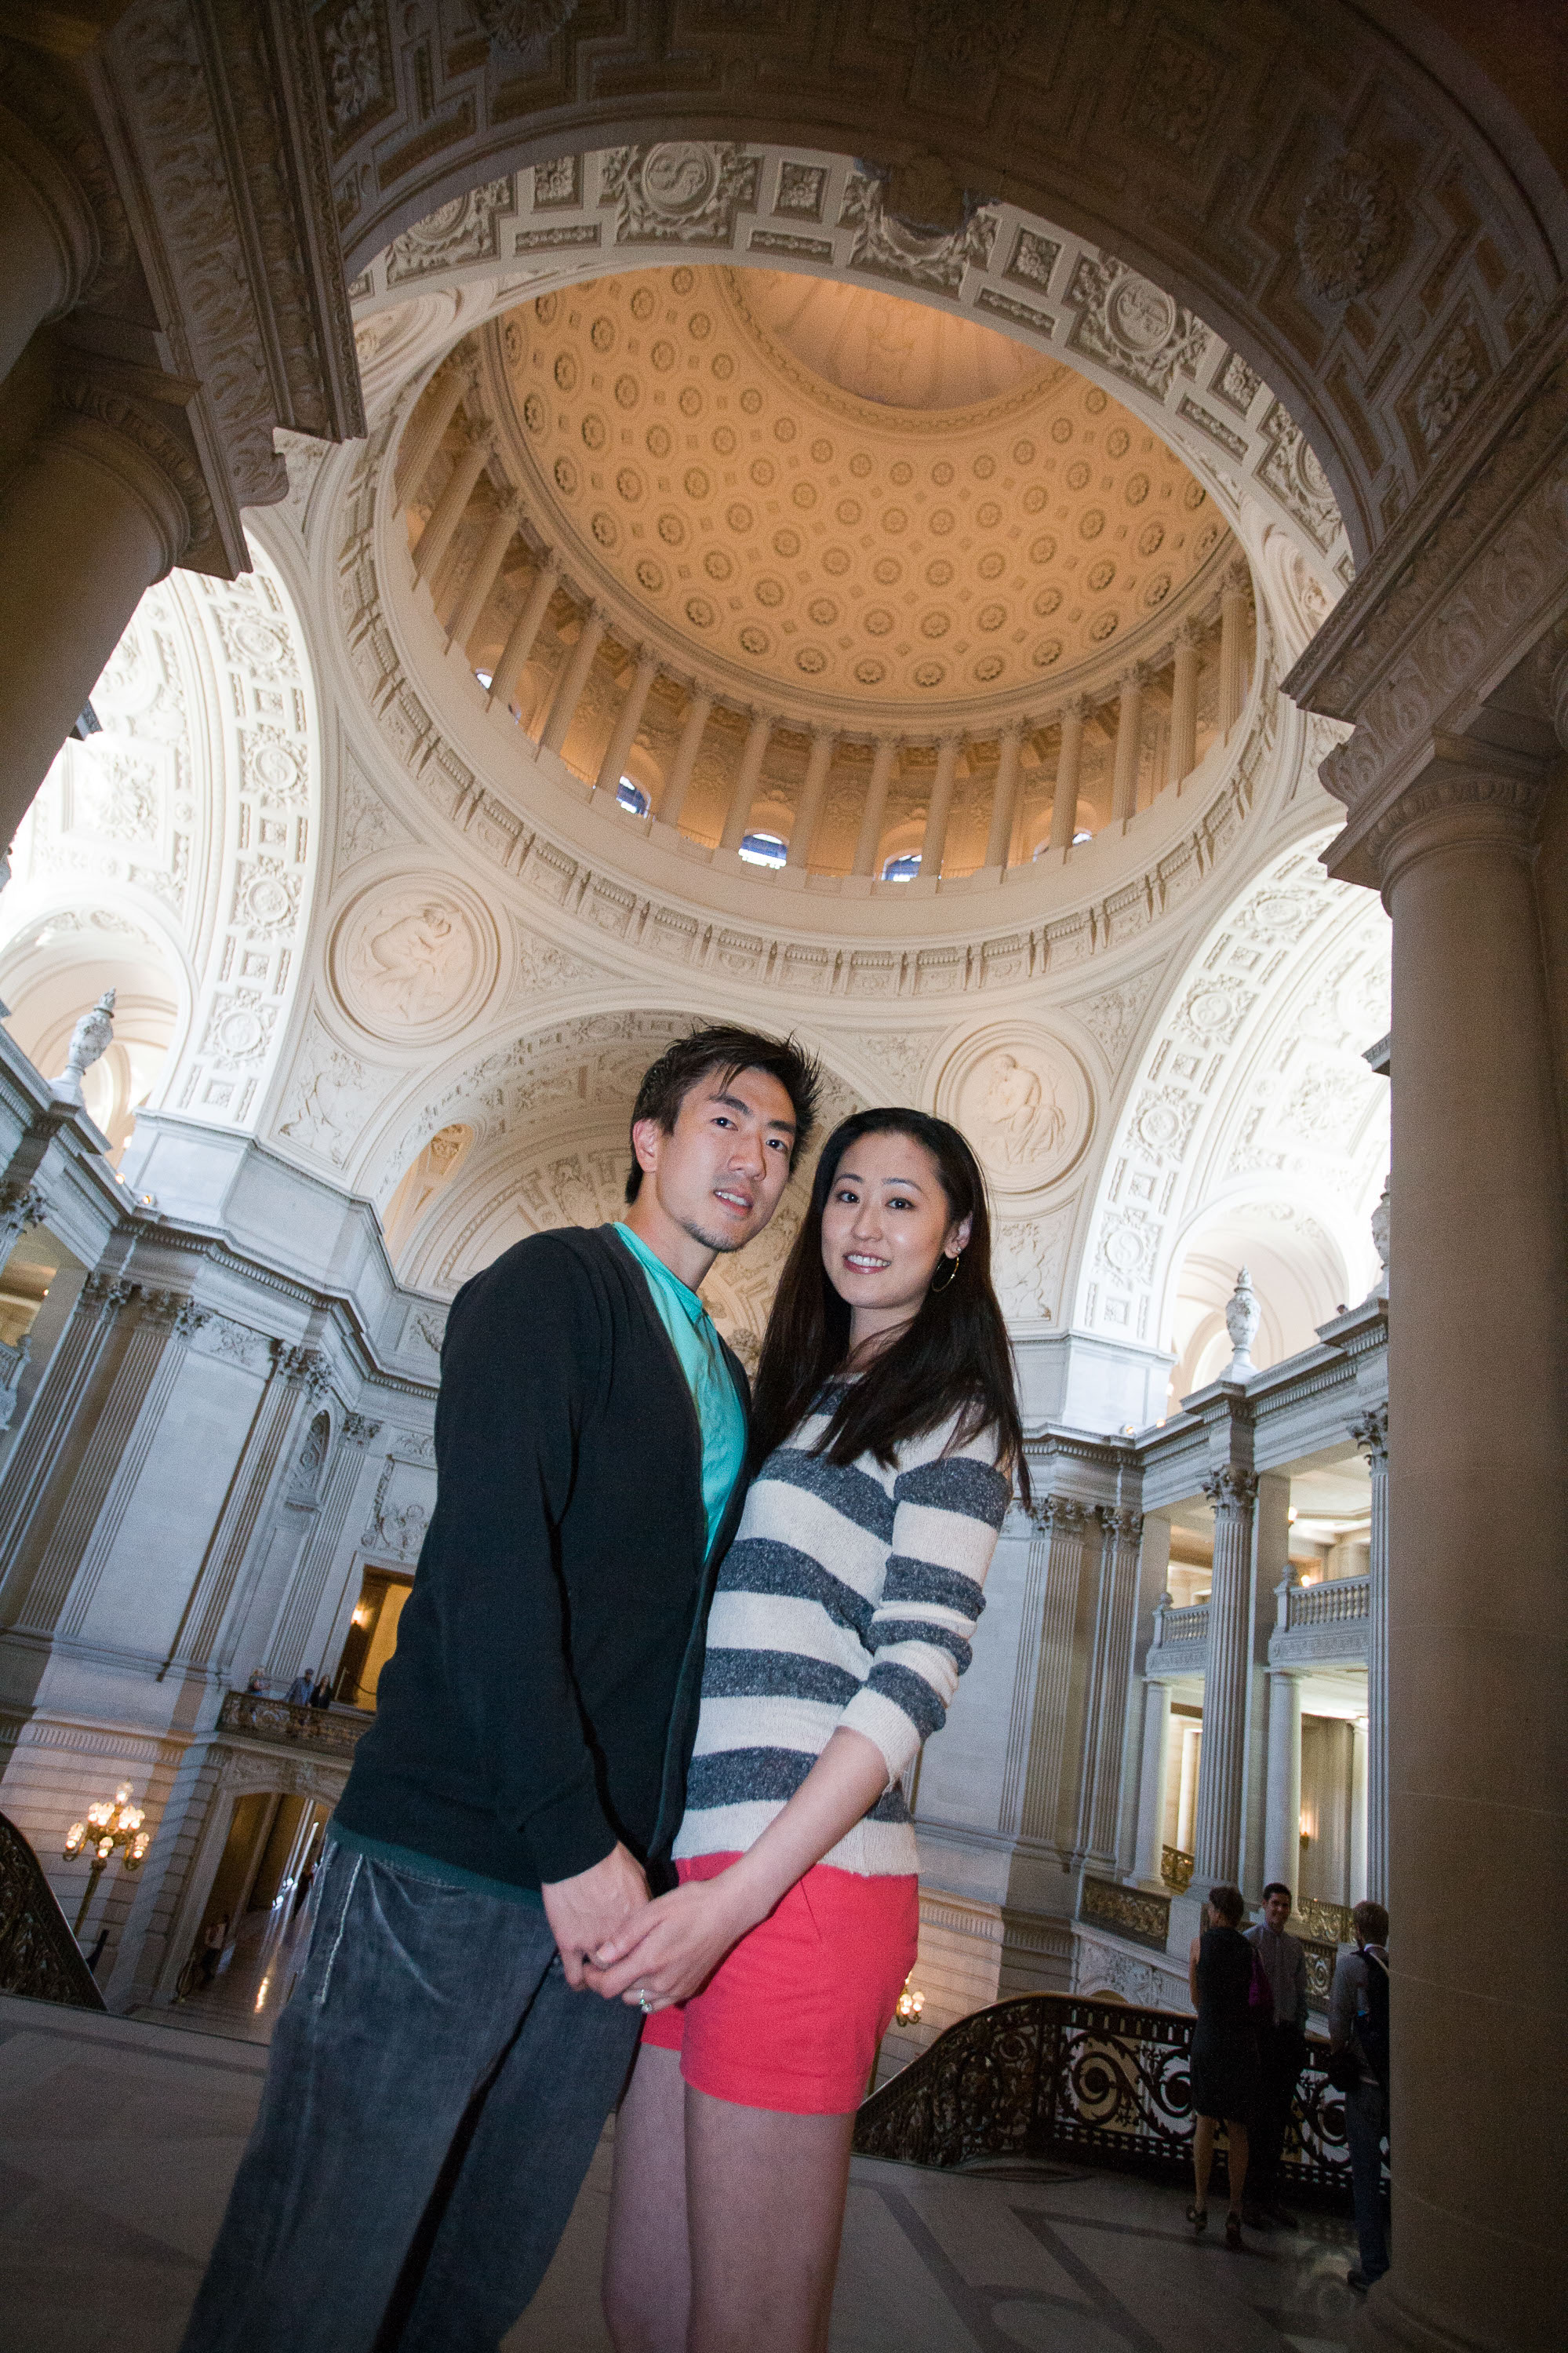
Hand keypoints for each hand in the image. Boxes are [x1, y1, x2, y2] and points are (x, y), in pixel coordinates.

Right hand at [541, 1843, 649, 1988]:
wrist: (576, 1852)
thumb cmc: (610, 1858)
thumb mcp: (639, 1877)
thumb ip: (644, 1904)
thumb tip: (649, 1918)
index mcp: (640, 1922)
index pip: (649, 1953)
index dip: (646, 1958)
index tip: (642, 1958)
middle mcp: (620, 1938)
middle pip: (628, 1970)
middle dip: (627, 1972)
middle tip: (623, 1970)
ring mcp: (593, 1943)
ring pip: (602, 1977)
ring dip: (603, 1978)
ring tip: (602, 1975)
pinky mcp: (569, 1943)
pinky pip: (575, 1976)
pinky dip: (580, 1981)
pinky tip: (583, 1978)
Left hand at [584, 1870, 762, 2009]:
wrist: (728, 1911)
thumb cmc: (689, 1904)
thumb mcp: (653, 1911)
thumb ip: (625, 1936)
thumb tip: (600, 1956)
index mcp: (649, 1962)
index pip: (608, 1986)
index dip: (593, 1978)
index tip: (590, 1964)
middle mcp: (661, 1983)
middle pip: (621, 1994)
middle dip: (609, 1979)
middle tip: (609, 1959)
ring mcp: (676, 1990)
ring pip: (638, 2001)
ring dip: (628, 1987)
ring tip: (630, 1964)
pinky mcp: (688, 1990)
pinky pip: (657, 2004)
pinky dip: (647, 1994)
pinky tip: (650, 1973)